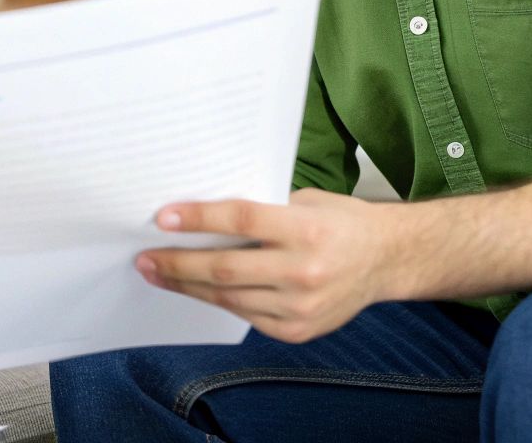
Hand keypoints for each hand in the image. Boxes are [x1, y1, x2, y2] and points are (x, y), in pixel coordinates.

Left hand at [138, 188, 390, 343]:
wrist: (386, 260)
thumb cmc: (339, 221)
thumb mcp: (305, 201)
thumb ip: (261, 210)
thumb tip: (200, 214)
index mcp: (307, 229)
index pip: (241, 220)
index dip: (198, 219)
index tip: (163, 218)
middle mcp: (304, 270)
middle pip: (225, 267)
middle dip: (178, 263)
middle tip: (145, 257)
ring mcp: (301, 306)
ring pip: (229, 297)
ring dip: (188, 286)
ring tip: (158, 274)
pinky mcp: (297, 330)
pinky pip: (245, 315)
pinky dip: (218, 301)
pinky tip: (196, 290)